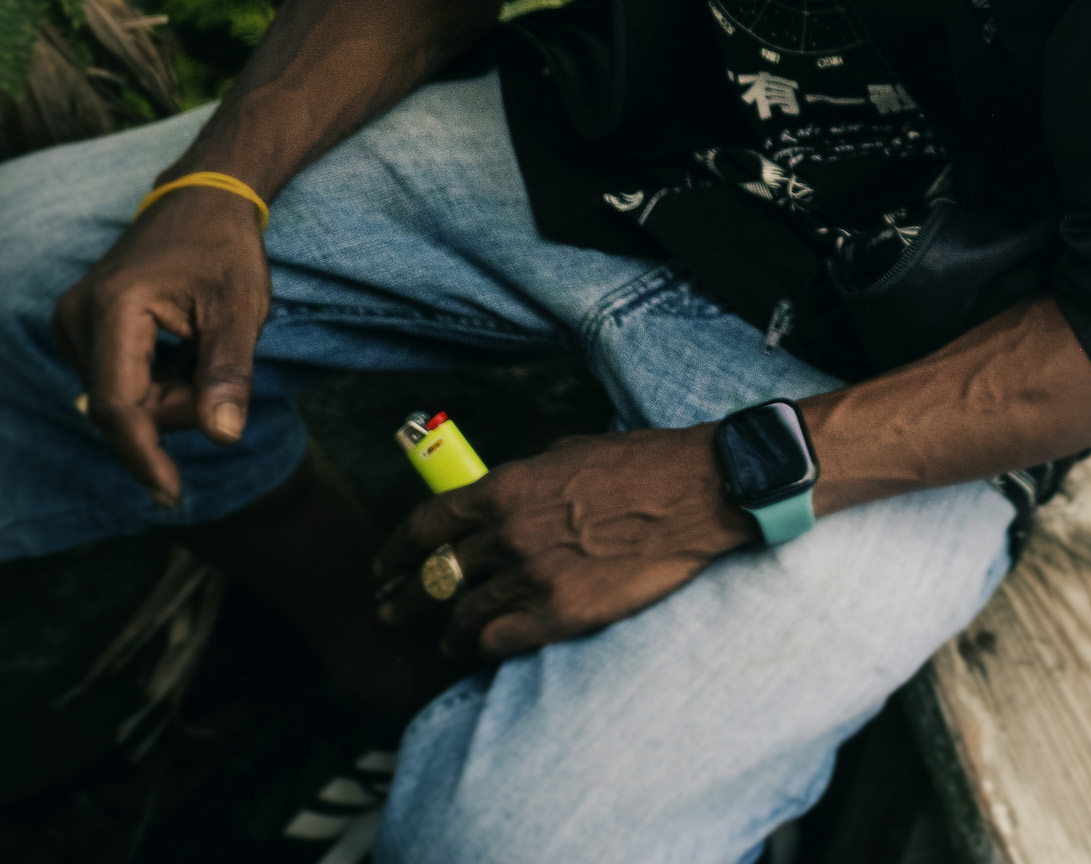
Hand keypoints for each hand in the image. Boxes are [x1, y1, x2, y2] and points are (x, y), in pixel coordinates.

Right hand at [53, 187, 270, 504]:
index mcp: (114, 308)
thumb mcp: (241, 309)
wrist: (202, 197)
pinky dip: (153, 378)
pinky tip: (179, 344)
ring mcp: (70, 321)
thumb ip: (230, 373)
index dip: (145, 455)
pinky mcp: (77, 327)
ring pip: (120, 398)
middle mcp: (76, 317)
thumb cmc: (225, 248)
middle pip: (125, 405)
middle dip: (176, 404)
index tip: (172, 495)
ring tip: (199, 342)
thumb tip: (223, 437)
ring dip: (167, 390)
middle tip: (218, 360)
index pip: (121, 405)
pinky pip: (116, 380)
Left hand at [374, 427, 755, 660]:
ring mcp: (533, 578)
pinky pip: (500, 643)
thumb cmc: (639, 464)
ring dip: (448, 630)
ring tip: (444, 639)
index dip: (395, 551)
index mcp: (505, 487)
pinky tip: (484, 650)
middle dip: (405, 597)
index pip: (426, 525)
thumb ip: (523, 481)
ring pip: (464, 616)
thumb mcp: (568, 453)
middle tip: (391, 610)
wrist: (695, 492)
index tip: (383, 566)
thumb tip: (497, 501)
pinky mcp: (561, 615)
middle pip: (435, 577)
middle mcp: (508, 535)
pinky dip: (486, 648)